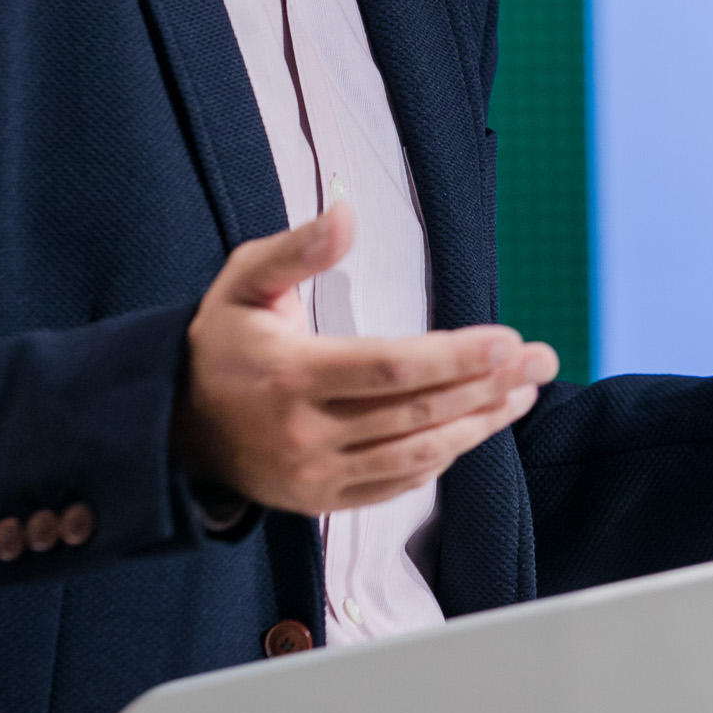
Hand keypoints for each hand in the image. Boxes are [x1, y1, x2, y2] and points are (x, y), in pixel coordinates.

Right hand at [175, 202, 558, 514]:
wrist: (172, 423)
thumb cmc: (219, 341)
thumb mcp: (244, 280)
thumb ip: (297, 248)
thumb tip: (348, 212)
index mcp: (291, 375)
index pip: (393, 368)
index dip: (457, 357)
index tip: (507, 338)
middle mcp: (306, 434)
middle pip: (418, 412)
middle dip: (489, 386)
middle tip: (540, 361)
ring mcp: (315, 475)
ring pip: (417, 454)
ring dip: (479, 424)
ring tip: (524, 394)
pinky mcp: (322, 500)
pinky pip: (398, 484)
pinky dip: (442, 457)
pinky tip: (475, 427)